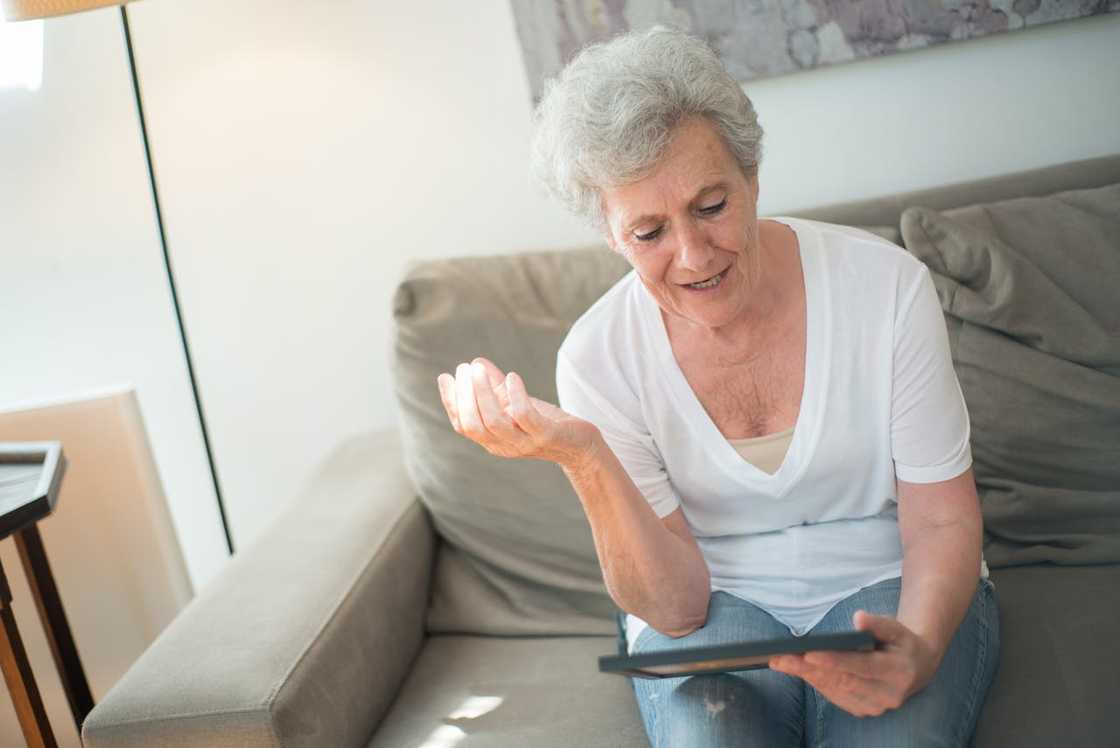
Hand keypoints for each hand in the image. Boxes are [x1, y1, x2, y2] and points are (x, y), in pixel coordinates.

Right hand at [436, 357, 600, 468]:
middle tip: (464, 368)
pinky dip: (516, 395)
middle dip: (464, 395)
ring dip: (483, 393)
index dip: (451, 401)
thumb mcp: (515, 403)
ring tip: (479, 369)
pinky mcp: (545, 435)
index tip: (446, 376)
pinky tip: (512, 377)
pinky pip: (525, 416)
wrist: (580, 446)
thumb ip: (495, 386)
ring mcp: (524, 443)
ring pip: (494, 422)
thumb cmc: (545, 423)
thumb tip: (476, 362)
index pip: (462, 424)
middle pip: (473, 424)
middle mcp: (504, 445)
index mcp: (492, 440)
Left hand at [768, 611, 939, 717]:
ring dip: (807, 676)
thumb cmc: (901, 642)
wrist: (917, 667)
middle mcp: (888, 694)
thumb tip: (858, 618)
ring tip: (781, 662)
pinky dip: (816, 682)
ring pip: (835, 690)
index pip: (861, 667)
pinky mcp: (865, 710)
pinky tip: (798, 670)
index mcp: (898, 672)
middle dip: (809, 669)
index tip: (809, 653)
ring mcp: (876, 706)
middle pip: (842, 680)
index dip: (834, 661)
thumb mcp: (895, 627)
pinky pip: (836, 697)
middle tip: (780, 658)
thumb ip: (877, 623)